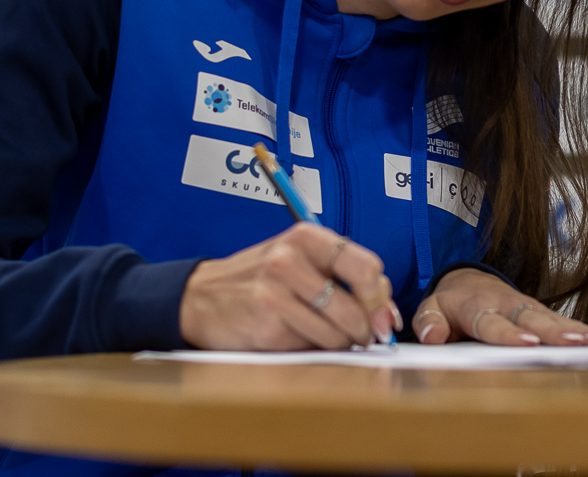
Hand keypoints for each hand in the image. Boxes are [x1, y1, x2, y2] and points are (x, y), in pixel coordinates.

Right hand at [179, 223, 402, 350]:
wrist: (200, 297)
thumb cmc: (259, 279)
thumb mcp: (300, 261)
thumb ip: (343, 278)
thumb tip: (387, 313)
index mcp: (307, 237)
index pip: (366, 267)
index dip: (380, 298)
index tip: (382, 316)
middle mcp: (290, 260)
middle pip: (355, 305)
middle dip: (366, 328)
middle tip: (363, 336)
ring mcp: (275, 292)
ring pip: (337, 332)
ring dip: (341, 343)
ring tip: (327, 336)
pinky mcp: (265, 324)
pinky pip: (310, 346)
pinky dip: (313, 349)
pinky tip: (297, 337)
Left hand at [412, 268, 587, 346]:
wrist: (467, 280)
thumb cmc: (449, 303)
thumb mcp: (430, 309)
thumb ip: (428, 323)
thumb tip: (432, 338)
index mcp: (475, 305)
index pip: (492, 322)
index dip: (508, 333)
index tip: (527, 342)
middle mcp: (505, 303)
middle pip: (529, 319)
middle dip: (551, 332)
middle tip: (571, 344)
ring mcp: (524, 307)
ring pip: (549, 318)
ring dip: (571, 330)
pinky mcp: (537, 312)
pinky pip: (558, 320)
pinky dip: (578, 329)